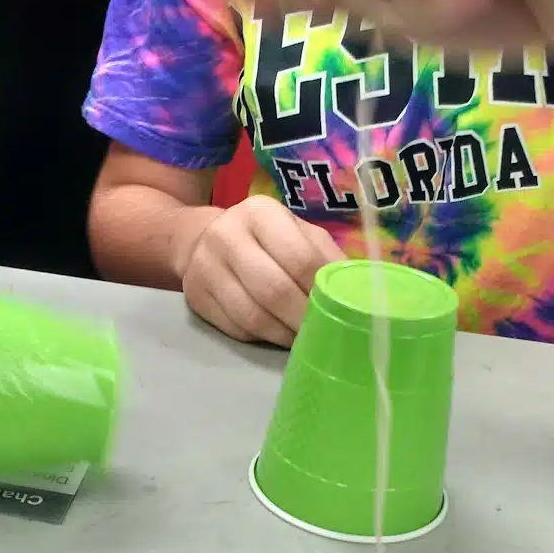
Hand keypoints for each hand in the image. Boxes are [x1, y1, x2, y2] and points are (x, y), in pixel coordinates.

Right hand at [181, 195, 341, 346]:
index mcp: (260, 213)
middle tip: (323, 333)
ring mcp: (205, 267)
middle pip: (274, 290)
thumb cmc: (266, 238)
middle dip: (303, 318)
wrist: (203, 238)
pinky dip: (263, 337)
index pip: (299, 259)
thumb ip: (326, 258)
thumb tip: (358, 291)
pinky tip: (279, 335)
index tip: (339, 311)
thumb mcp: (298, 234)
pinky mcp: (195, 296)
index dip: (321, 291)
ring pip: (252, 315)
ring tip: (303, 339)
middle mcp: (227, 235)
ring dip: (284, 334)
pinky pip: (236, 327)